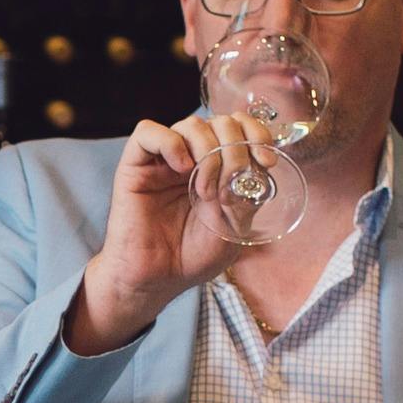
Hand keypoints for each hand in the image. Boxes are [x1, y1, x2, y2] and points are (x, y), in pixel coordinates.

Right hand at [66, 111, 285, 355]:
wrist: (156, 280)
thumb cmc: (191, 256)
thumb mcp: (235, 228)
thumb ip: (247, 196)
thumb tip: (256, 169)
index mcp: (217, 167)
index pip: (240, 128)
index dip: (257, 134)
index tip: (267, 161)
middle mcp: (192, 158)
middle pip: (220, 122)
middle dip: (234, 148)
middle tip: (230, 184)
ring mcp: (163, 160)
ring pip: (191, 124)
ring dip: (207, 150)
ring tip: (204, 189)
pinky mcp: (135, 165)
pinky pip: (148, 132)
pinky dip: (171, 143)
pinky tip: (182, 168)